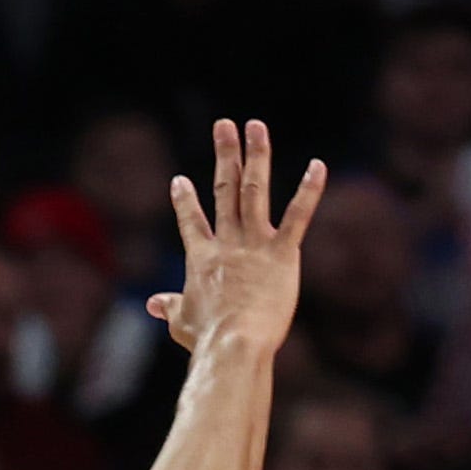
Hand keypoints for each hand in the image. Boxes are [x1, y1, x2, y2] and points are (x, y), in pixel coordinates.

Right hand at [146, 118, 324, 362]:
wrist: (233, 344)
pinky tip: (317, 165)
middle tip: (224, 125)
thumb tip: (153, 304)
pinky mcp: (283, 253)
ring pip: (254, 190)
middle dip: (225, 154)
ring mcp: (255, 244)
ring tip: (256, 126)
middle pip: (224, 190)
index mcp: (201, 259)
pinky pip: (298, 215)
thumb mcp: (182, 322)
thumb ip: (170, 306)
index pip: (191, 222)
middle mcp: (227, 243)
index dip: (184, 201)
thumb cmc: (207, 339)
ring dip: (256, 155)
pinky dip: (309, 190)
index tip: (180, 179)